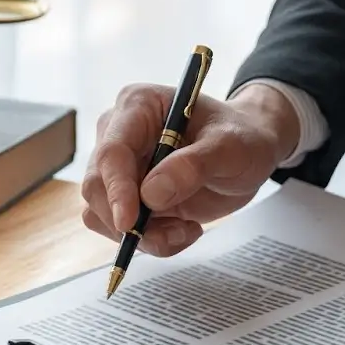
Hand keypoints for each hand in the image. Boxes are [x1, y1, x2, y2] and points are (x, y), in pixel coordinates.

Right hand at [80, 82, 300, 254]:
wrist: (248, 153)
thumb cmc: (241, 139)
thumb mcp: (230, 147)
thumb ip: (193, 166)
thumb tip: (151, 195)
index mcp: (138, 106)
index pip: (112, 151)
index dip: (116, 189)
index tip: (129, 222)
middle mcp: (118, 133)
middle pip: (96, 185)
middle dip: (129, 220)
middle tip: (176, 233)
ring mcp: (118, 166)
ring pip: (101, 213)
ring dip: (143, 234)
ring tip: (186, 228)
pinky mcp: (125, 195)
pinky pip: (117, 228)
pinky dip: (149, 239)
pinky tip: (181, 227)